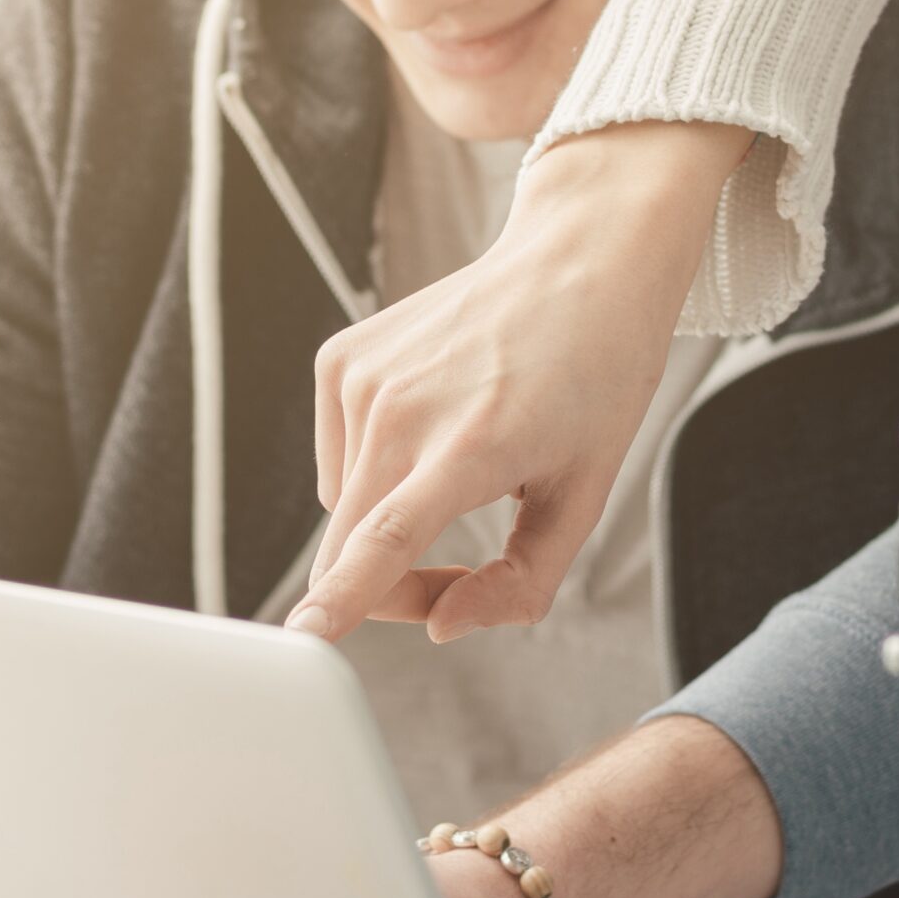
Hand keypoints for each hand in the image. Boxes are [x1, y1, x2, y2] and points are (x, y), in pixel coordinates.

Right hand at [291, 120, 751, 641]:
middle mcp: (404, 406)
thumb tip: (439, 628)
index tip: (301, 638)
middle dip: (392, 586)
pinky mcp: (341, 357)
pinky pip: (339, 456)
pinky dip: (376, 462)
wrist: (582, 259)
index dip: (342, 598)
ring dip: (386, 520)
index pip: (389, 537)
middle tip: (459, 574)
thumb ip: (521, 582)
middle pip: (352, 546)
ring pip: (346, 507)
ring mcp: (364, 377)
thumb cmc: (596, 375)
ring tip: (464, 465)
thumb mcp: (587, 491)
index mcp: (472, 444)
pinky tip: (434, 420)